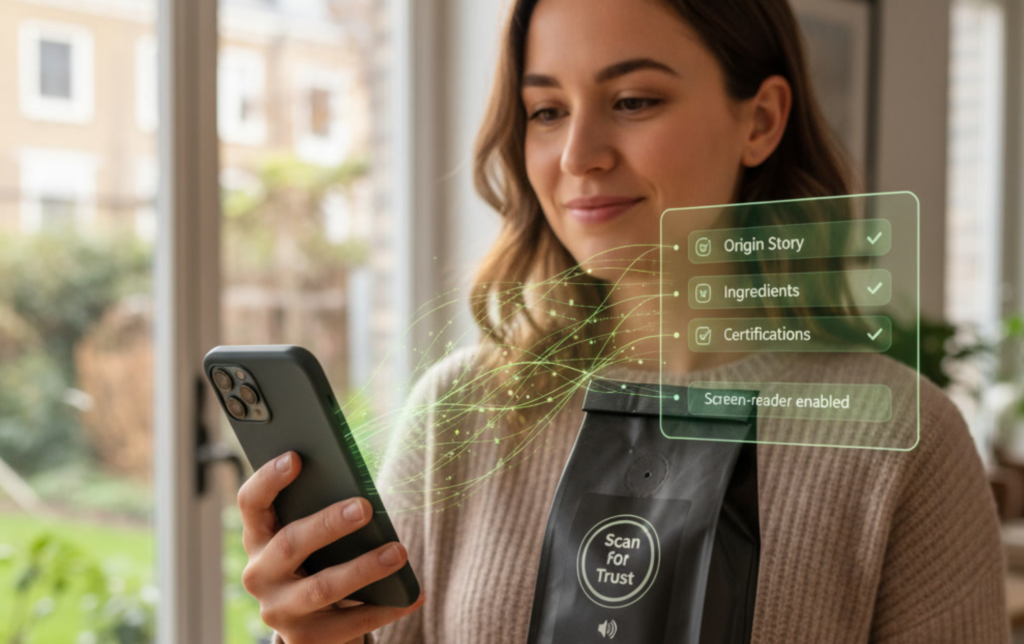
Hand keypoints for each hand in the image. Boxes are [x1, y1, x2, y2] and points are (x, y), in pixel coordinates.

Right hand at [237, 451, 425, 643]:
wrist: (315, 626)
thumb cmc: (320, 561)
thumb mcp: (313, 537)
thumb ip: (320, 512)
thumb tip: (360, 493)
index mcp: (258, 538)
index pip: (251, 503)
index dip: (268, 479)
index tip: (295, 456)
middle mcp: (260, 575)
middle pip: (291, 543)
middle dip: (328, 523)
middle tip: (365, 507)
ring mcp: (280, 611)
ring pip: (323, 587)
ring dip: (365, 567)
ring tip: (399, 551)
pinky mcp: (306, 640)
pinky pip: (351, 623)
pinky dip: (387, 607)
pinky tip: (413, 594)